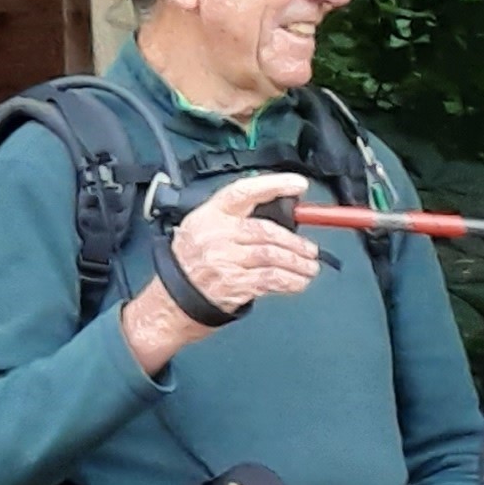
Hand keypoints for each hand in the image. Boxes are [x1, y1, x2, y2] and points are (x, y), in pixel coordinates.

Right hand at [123, 170, 319, 370]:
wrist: (172, 299)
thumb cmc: (193, 262)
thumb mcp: (205, 229)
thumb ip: (238, 219)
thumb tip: (284, 218)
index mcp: (210, 215)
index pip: (243, 192)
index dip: (273, 185)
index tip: (297, 184)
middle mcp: (216, 235)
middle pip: (267, 231)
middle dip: (296, 242)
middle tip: (311, 250)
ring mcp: (224, 260)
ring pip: (274, 256)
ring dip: (299, 263)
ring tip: (310, 267)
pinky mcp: (233, 283)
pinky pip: (272, 279)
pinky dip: (292, 281)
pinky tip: (299, 282)